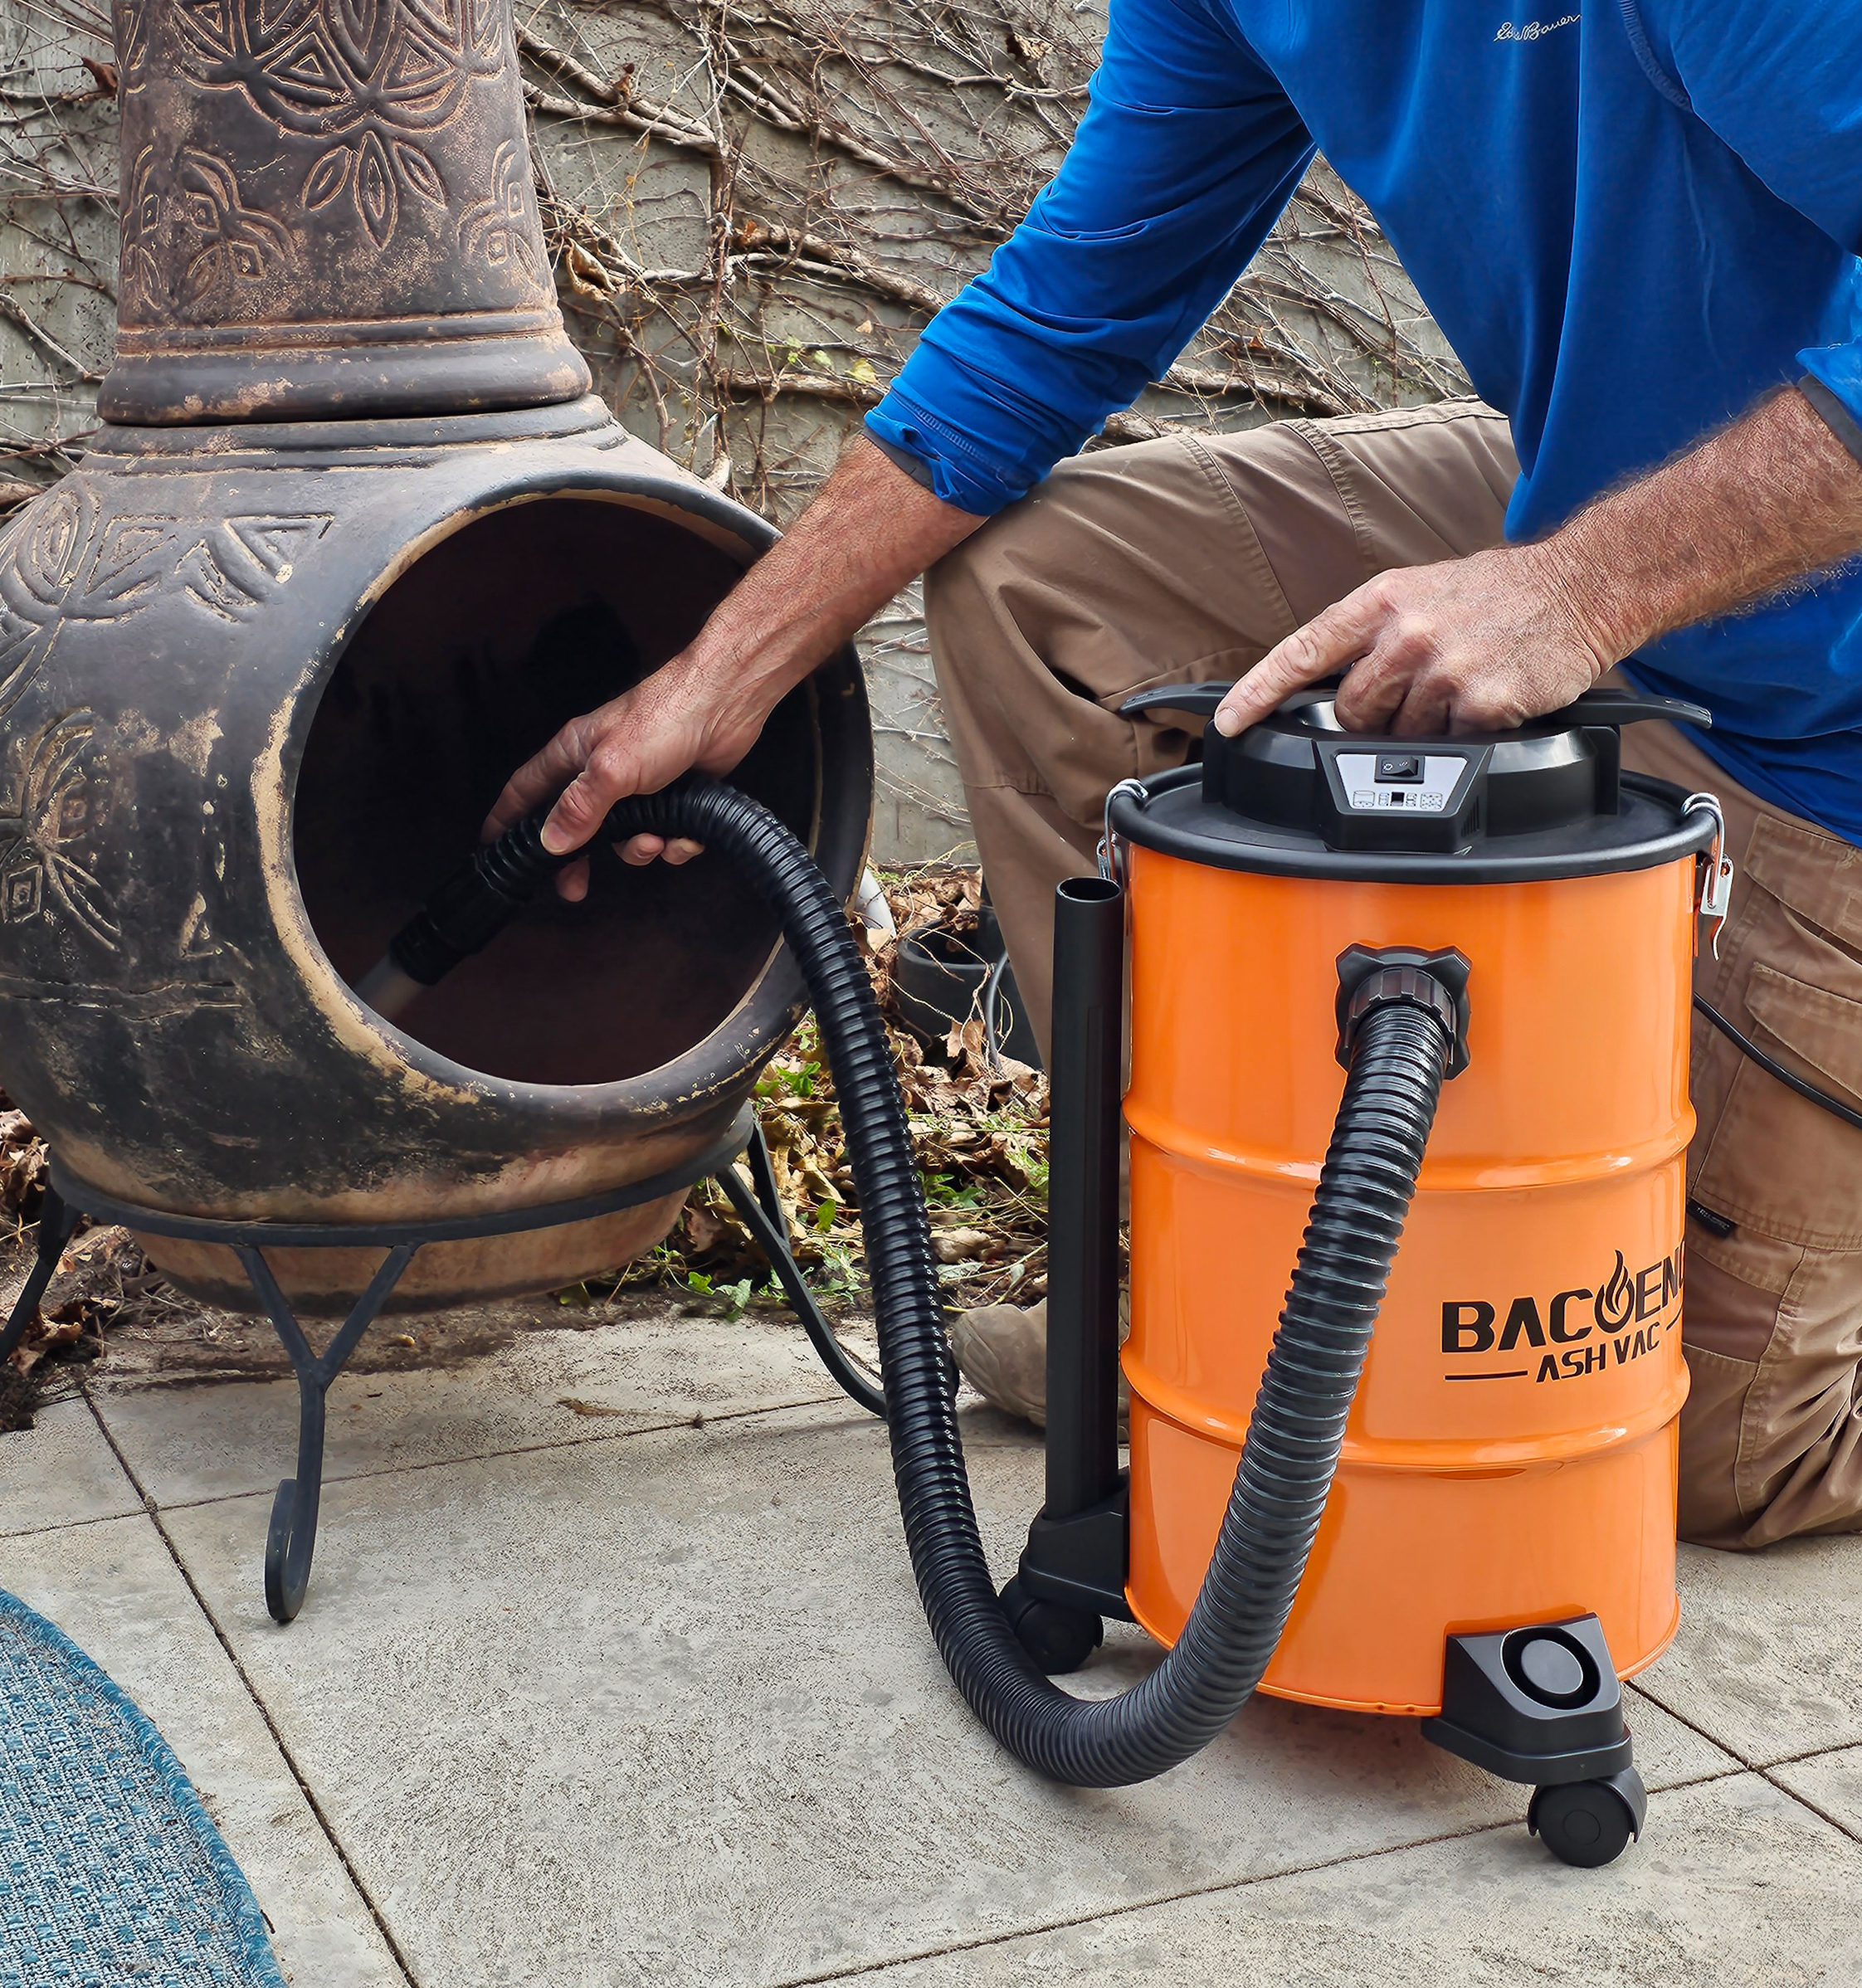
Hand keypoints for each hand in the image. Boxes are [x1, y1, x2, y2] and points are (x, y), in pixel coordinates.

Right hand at [482, 651, 769, 900]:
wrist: (726, 704)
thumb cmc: (665, 716)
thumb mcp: (612, 769)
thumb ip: (579, 808)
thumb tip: (551, 841)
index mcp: (574, 754)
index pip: (525, 789)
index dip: (506, 819)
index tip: (493, 848)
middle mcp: (602, 771)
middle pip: (574, 825)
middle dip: (577, 858)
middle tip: (573, 886)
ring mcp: (640, 785)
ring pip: (625, 837)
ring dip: (639, 848)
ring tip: (654, 838)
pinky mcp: (675, 796)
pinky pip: (665, 835)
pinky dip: (676, 842)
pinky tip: (684, 833)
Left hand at [1212, 541, 1616, 737]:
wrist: (1581, 586)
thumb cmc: (1498, 594)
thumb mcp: (1421, 593)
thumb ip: (1372, 637)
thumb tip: (1329, 691)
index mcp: (1381, 601)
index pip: (1301, 653)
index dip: (1256, 693)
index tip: (1228, 723)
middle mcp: (1405, 633)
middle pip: (1351, 711)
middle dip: (1372, 718)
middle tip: (1416, 694)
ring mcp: (1444, 668)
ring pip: (1399, 736)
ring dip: (1425, 729)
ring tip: (1460, 689)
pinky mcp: (1482, 701)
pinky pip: (1452, 744)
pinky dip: (1468, 735)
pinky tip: (1488, 702)